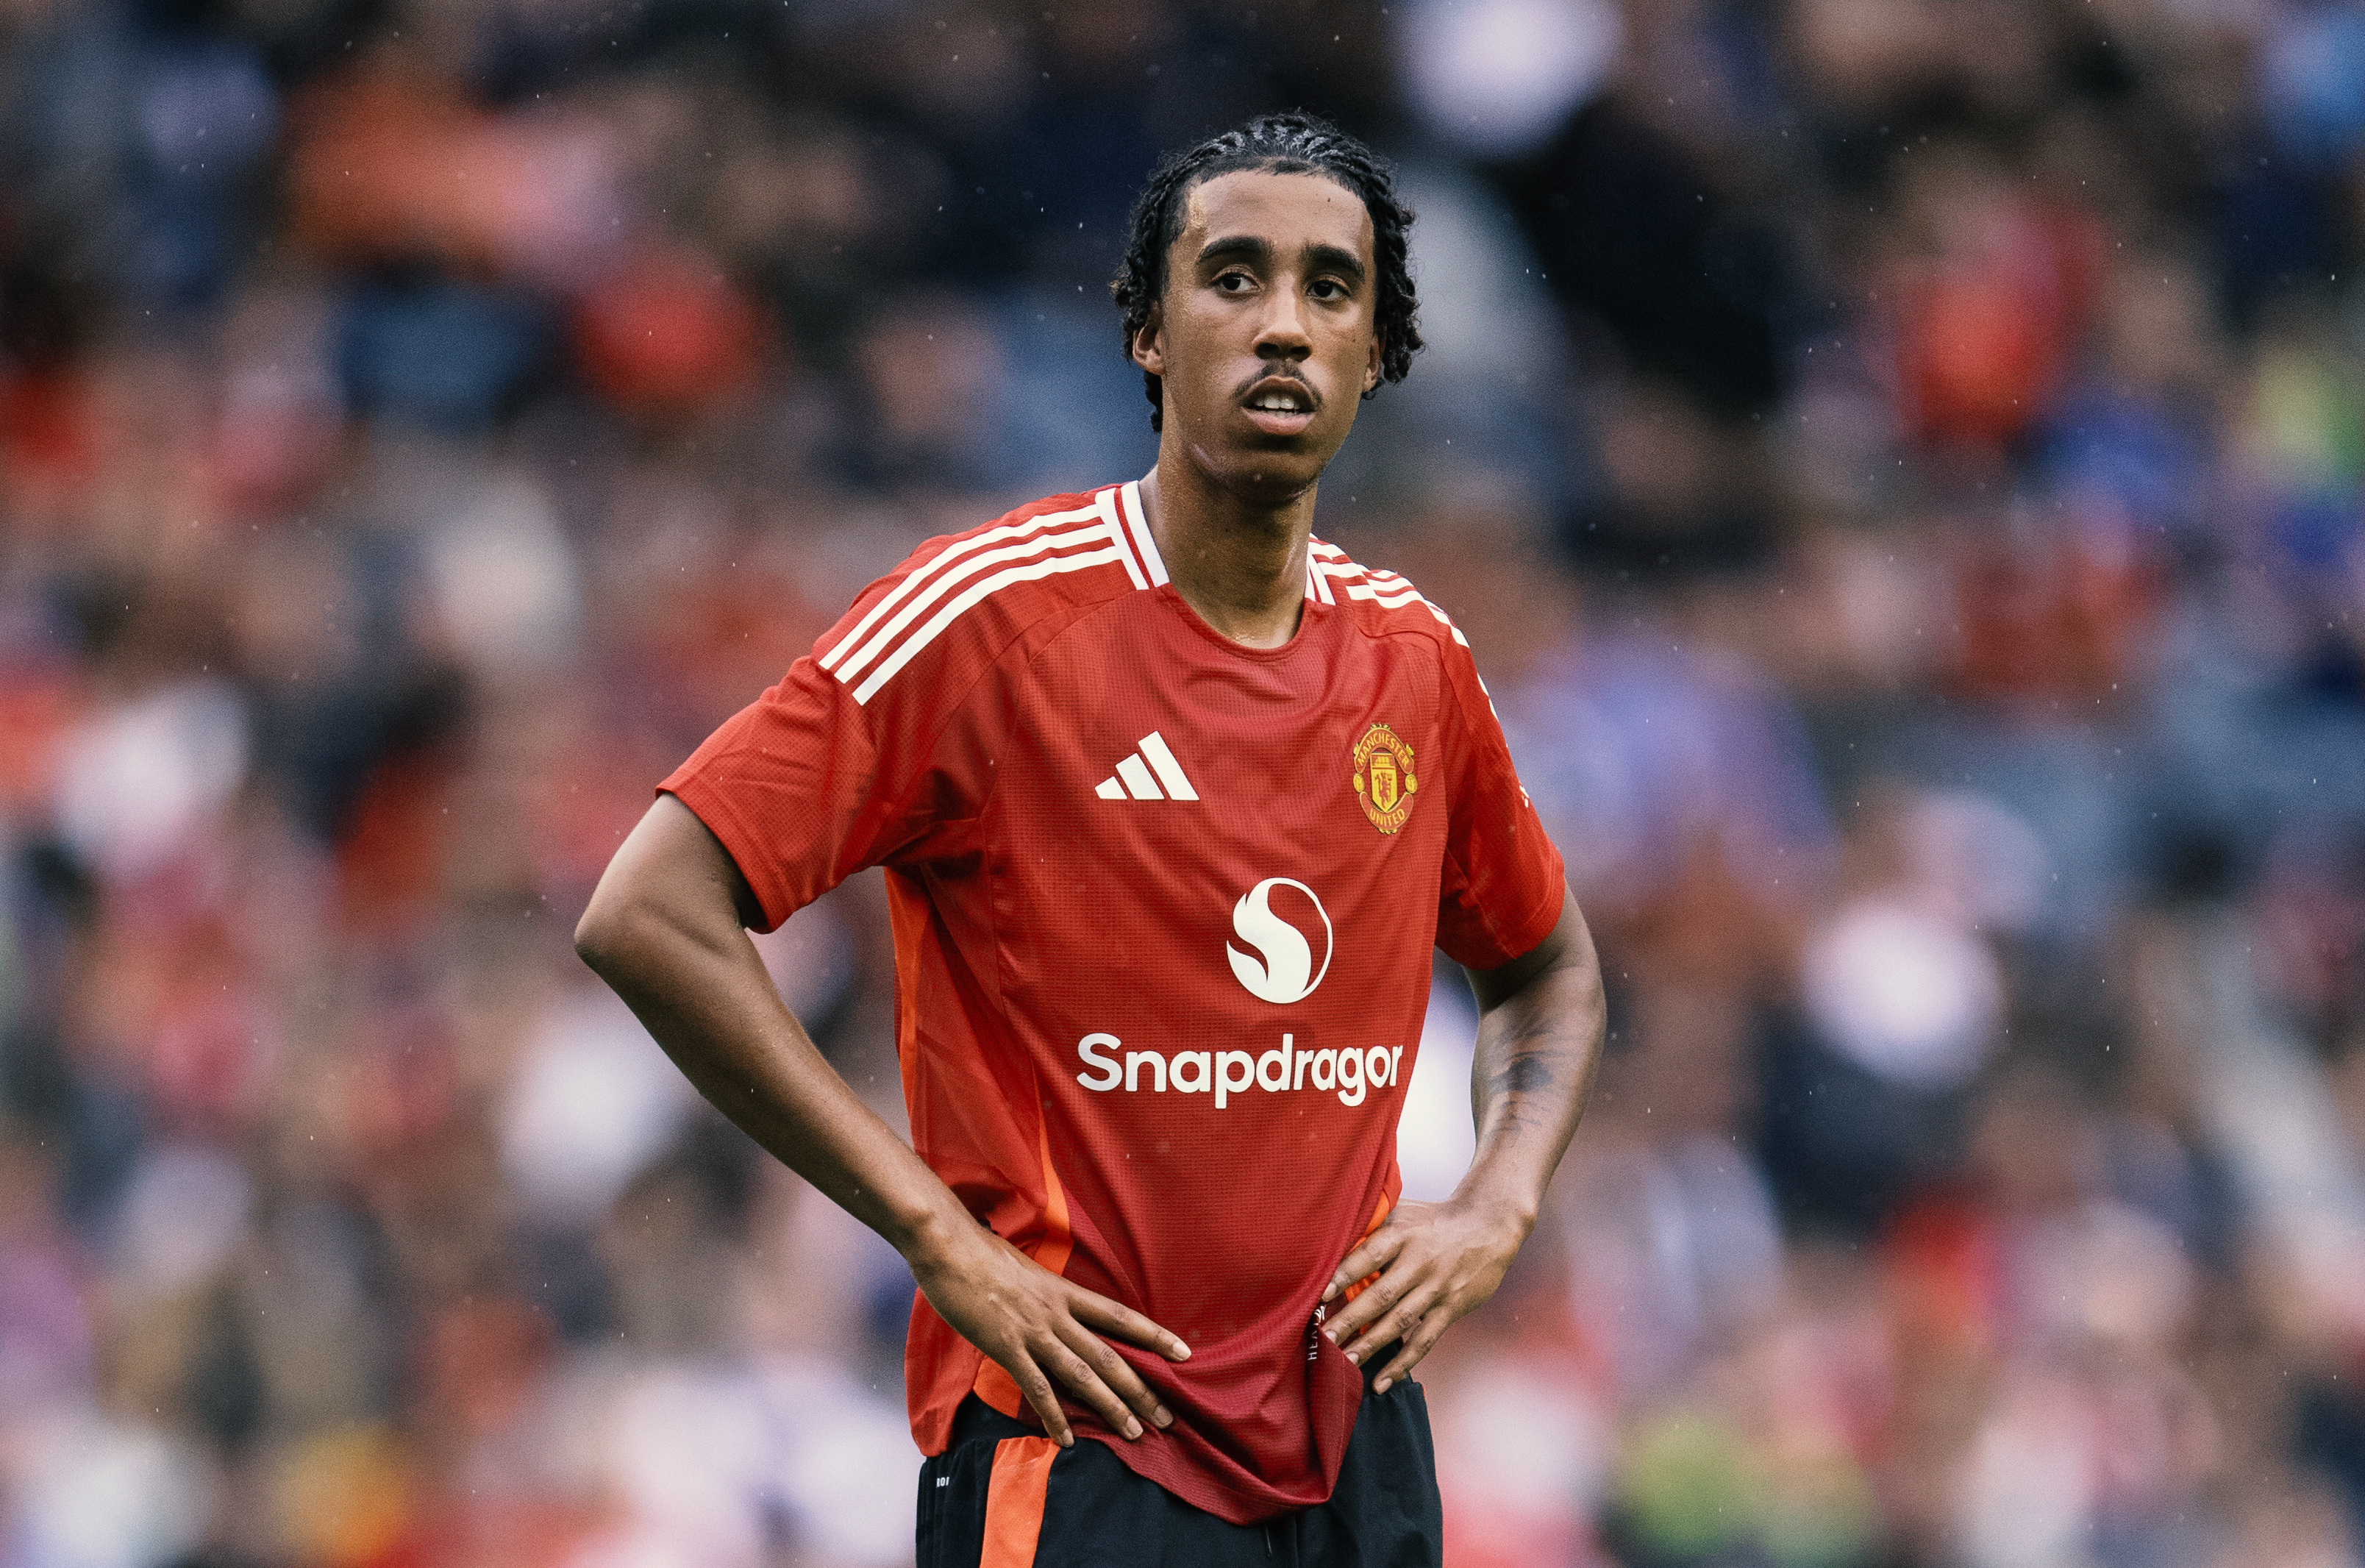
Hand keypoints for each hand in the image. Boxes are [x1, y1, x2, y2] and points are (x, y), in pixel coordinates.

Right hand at [909, 1218, 1190, 1447]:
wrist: (949, 1246)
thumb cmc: (982, 1255)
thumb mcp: (1027, 1270)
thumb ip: (1046, 1294)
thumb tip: (1057, 1306)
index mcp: (1065, 1291)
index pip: (1120, 1316)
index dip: (1154, 1335)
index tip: (1184, 1353)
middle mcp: (1057, 1313)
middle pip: (1109, 1355)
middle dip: (1140, 1388)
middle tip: (1166, 1417)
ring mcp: (1033, 1331)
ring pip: (1081, 1374)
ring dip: (1109, 1406)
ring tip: (1132, 1432)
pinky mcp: (1006, 1346)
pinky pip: (1036, 1388)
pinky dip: (1053, 1416)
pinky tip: (1066, 1440)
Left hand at [1318, 1197, 1528, 1391]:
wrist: (1488, 1227)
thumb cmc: (1433, 1220)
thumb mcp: (1403, 1212)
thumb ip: (1371, 1226)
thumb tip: (1329, 1241)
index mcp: (1403, 1234)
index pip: (1370, 1255)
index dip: (1345, 1273)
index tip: (1322, 1293)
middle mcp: (1419, 1263)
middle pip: (1381, 1294)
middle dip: (1350, 1319)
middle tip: (1323, 1339)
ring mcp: (1436, 1289)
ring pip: (1399, 1322)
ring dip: (1371, 1344)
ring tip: (1344, 1362)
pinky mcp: (1450, 1309)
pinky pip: (1424, 1341)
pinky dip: (1402, 1363)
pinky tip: (1381, 1381)